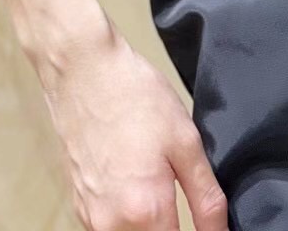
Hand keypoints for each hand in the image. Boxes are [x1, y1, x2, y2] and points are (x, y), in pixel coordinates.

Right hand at [35, 10, 228, 230]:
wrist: (84, 73)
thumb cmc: (134, 98)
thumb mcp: (186, 142)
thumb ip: (206, 197)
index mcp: (145, 211)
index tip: (209, 225)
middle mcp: (111, 225)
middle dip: (172, 228)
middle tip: (183, 200)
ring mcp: (90, 218)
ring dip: (149, 228)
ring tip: (161, 188)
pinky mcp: (78, 205)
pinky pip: (108, 229)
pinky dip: (127, 220)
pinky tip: (138, 186)